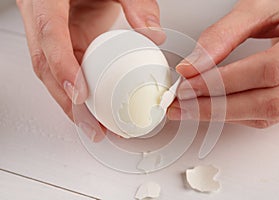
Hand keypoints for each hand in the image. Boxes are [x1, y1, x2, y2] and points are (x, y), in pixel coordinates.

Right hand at [17, 0, 164, 139]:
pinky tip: (93, 110)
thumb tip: (153, 33)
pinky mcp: (61, 43)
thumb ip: (135, 2)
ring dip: (73, 105)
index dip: (62, 66)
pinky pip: (65, 72)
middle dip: (69, 102)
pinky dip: (79, 94)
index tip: (79, 95)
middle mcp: (41, 18)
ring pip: (52, 75)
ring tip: (95, 127)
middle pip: (45, 66)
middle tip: (92, 126)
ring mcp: (49, 34)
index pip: (50, 34)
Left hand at [168, 0, 278, 127]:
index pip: (269, 69)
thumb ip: (224, 34)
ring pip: (267, 114)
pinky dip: (234, 114)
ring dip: (223, 115)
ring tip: (191, 108)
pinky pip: (265, 116)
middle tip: (184, 102)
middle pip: (269, 102)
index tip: (190, 81)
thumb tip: (192, 65)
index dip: (226, 80)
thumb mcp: (259, 9)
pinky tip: (211, 106)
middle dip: (219, 105)